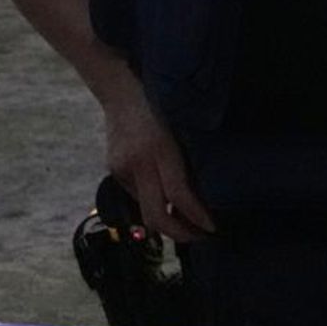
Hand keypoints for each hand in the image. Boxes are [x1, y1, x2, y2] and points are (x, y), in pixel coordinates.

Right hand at [103, 89, 214, 241]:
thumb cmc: (159, 102)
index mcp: (159, 148)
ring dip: (167, 220)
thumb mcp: (180, 128)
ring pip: (145, 209)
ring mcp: (121, 169)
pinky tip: (166, 198)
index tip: (213, 228)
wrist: (118, 89)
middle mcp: (137, 163)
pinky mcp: (113, 171)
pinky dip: (153, 201)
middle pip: (156, 216)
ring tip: (188, 222)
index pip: (178, 194)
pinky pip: (136, 195)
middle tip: (200, 236)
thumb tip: (205, 193)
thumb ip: (187, 159)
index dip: (197, 216)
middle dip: (180, 234)